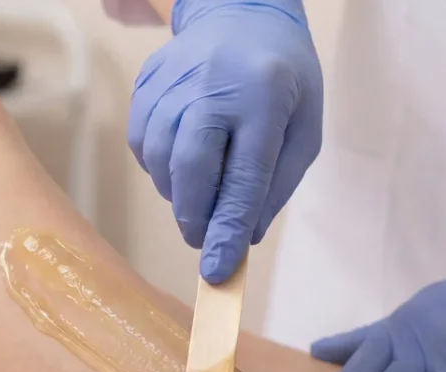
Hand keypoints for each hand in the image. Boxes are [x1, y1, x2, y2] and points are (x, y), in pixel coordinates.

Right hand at [128, 0, 322, 282]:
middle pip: (191, 167)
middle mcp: (214, 84)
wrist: (242, 13)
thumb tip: (241, 237)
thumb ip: (275, 185)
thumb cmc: (283, 81)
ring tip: (199, 191)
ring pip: (159, 159)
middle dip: (194, 215)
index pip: (244, 176)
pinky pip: (141, 142)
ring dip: (176, 192)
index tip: (218, 271)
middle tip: (203, 237)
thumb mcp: (303, 130)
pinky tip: (180, 160)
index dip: (228, 228)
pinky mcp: (147, 81)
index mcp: (264, 97)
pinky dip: (157, 166)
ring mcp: (174, 79)